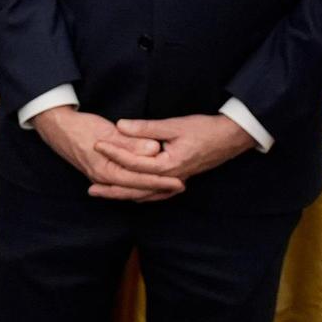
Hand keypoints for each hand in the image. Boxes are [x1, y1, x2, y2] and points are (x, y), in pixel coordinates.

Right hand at [33, 105, 179, 201]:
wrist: (58, 129)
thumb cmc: (82, 127)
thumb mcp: (109, 131)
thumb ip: (131, 142)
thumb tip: (153, 149)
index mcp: (106, 170)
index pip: (140, 180)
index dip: (161, 181)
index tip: (179, 181)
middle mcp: (104, 179)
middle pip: (137, 189)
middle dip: (159, 189)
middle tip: (181, 186)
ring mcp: (101, 179)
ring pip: (130, 190)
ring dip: (150, 189)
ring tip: (169, 188)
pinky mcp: (101, 174)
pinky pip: (123, 186)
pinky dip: (137, 187)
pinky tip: (146, 186)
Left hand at [106, 113, 256, 187]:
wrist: (231, 139)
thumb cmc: (205, 130)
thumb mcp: (174, 125)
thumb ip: (146, 128)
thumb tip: (120, 126)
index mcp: (168, 165)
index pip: (134, 163)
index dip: (114, 153)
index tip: (96, 145)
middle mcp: (171, 179)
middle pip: (136, 188)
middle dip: (112, 189)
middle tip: (90, 189)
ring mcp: (175, 182)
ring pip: (145, 194)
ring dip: (124, 195)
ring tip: (104, 195)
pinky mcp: (179, 180)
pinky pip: (156, 194)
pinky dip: (141, 195)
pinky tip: (131, 196)